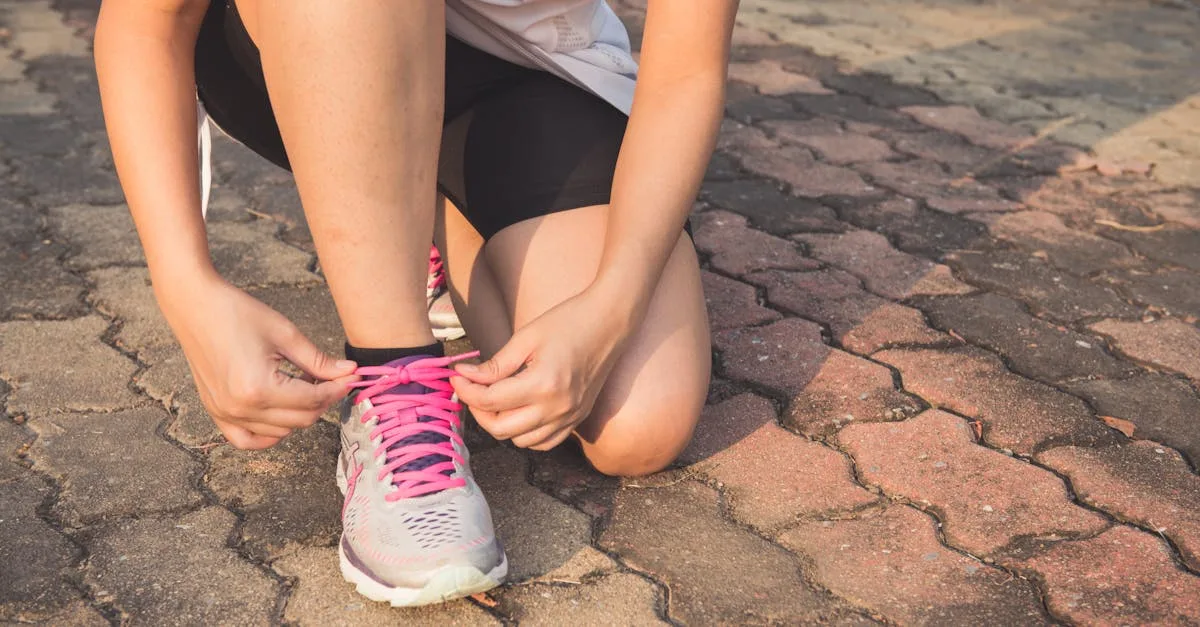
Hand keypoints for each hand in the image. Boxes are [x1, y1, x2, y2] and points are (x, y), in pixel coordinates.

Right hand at [159, 274, 357, 448]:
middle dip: (323, 400)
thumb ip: (319, 361)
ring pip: (280, 431)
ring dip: (299, 413)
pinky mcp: (215, 412)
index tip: (351, 377)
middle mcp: (240, 408)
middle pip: (301, 420)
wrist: (195, 306)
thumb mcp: (286, 334)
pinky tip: (281, 414)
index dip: (337, 389)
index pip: (313, 400)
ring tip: (301, 384)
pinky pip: (247, 439)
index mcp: (259, 388)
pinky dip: (269, 434)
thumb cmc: (237, 313)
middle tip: (331, 378)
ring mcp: (225, 413)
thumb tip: (350, 373)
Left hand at [451, 288, 631, 450]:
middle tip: (471, 388)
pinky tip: (519, 412)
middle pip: (501, 428)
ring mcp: (570, 417)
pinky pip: (544, 442)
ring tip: (495, 398)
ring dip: (501, 424)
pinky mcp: (577, 419)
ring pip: (520, 441)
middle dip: (478, 410)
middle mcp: (557, 408)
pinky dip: (525, 434)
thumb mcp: (526, 338)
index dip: (466, 390)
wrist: (610, 321)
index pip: (490, 401)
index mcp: (543, 385)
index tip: (457, 376)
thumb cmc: (568, 321)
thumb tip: (465, 376)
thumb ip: (495, 365)